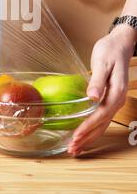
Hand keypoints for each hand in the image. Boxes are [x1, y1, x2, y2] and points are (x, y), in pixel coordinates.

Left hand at [68, 24, 135, 155]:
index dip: (88, 127)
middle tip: (72, 149)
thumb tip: (92, 97)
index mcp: (116, 92)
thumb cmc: (110, 51)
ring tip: (76, 147)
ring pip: (102, 124)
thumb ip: (98, 81)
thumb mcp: (102, 63)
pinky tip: (83, 133)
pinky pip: (101, 118)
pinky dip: (92, 128)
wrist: (120, 44)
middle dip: (87, 138)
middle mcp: (117, 100)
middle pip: (101, 124)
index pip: (100, 115)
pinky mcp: (110, 99)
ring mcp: (114, 101)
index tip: (76, 136)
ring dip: (89, 137)